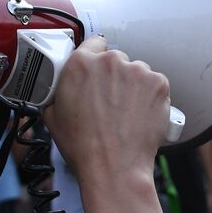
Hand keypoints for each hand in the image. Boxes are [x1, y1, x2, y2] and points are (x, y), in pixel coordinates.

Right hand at [45, 36, 169, 190]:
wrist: (114, 168)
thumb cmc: (84, 148)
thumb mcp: (53, 117)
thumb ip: (58, 93)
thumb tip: (61, 91)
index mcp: (80, 64)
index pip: (93, 43)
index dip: (95, 59)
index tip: (99, 72)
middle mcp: (110, 61)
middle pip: (116, 59)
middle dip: (115, 77)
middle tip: (110, 102)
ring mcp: (137, 71)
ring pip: (137, 72)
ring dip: (134, 87)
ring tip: (126, 114)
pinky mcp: (158, 84)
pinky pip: (155, 85)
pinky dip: (151, 97)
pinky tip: (140, 116)